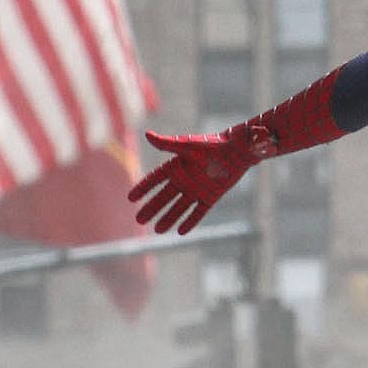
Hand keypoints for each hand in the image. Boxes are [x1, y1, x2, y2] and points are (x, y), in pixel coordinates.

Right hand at [129, 127, 261, 233]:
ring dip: (168, 218)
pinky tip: (180, 232)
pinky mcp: (210, 197)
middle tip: (139, 220)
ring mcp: (196, 190)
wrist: (236, 151)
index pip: (155, 180)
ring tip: (157, 230)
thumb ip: (167, 144)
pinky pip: (198, 212)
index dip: (143, 188)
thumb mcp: (187, 146)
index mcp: (176, 166)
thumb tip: (147, 135)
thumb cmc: (211, 144)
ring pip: (179, 208)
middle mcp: (184, 179)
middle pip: (164, 197)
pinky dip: (190, 221)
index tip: (131, 198)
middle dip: (152, 208)